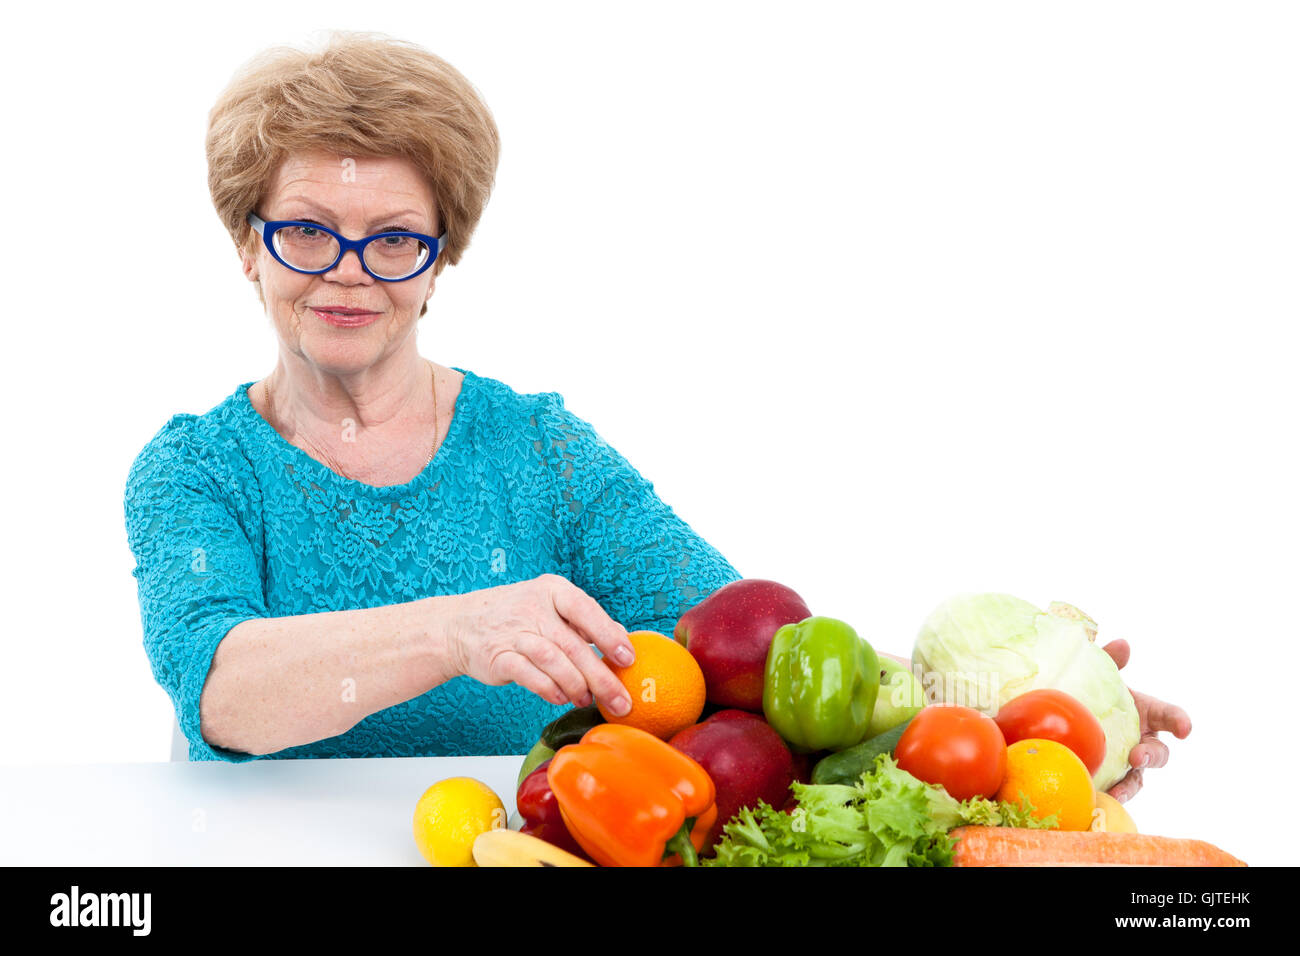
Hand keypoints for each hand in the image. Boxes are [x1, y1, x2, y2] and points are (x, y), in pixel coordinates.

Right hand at [445, 573, 633, 715]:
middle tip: (620, 700)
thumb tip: (622, 638)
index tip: (628, 659)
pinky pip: (530, 676)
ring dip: (575, 685)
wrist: (461, 625)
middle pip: (573, 645)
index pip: (586, 610)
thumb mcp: (550, 606)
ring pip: (553, 661)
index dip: (609, 635)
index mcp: (552, 590)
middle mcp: (533, 607)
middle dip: (601, 677)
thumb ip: (584, 621)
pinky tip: (561, 697)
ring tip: (586, 699)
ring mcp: (513, 632)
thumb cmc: (516, 616)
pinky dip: (550, 689)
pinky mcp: (498, 657)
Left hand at [1101, 638, 1192, 802]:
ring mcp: (1128, 763)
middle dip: (1152, 756)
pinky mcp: (1111, 778)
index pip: (1169, 715)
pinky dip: (1111, 796)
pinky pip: (1115, 790)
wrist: (1063, 717)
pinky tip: (1099, 799)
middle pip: (1159, 752)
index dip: (1179, 721)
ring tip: (1119, 790)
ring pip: (1139, 778)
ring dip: (1132, 784)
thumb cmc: (1092, 693)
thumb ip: (1110, 659)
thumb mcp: (1099, 675)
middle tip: (1137, 756)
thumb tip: (1122, 644)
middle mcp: (1143, 740)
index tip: (1184, 729)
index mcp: (1146, 712)